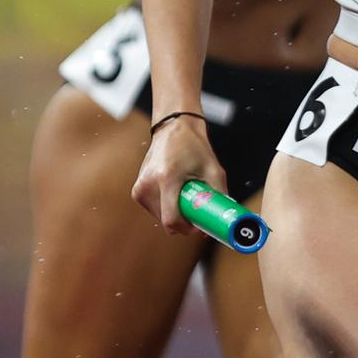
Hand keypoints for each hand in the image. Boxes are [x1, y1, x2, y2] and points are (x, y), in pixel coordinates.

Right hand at [131, 114, 225, 234]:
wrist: (174, 128)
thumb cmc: (194, 146)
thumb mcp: (214, 170)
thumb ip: (219, 196)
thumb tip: (220, 220)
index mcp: (167, 178)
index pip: (171, 220)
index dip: (187, 229)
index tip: (199, 226)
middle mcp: (148, 184)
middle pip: (166, 221)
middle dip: (184, 221)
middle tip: (196, 207)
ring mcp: (140, 188)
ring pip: (160, 217)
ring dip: (175, 213)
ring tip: (184, 194)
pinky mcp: (137, 190)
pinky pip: (154, 209)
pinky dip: (166, 206)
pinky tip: (174, 191)